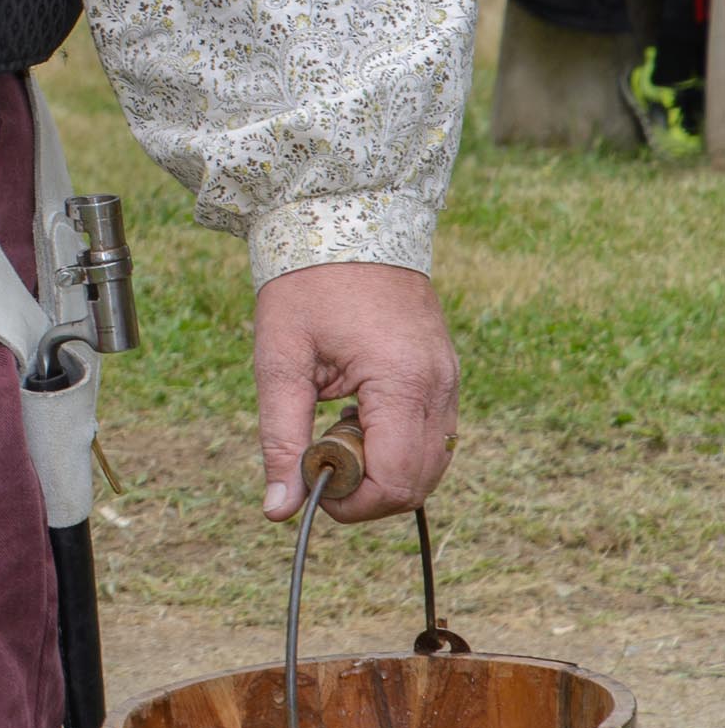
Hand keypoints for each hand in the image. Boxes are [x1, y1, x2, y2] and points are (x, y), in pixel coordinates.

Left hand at [255, 261, 458, 524]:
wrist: (343, 218)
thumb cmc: (305, 282)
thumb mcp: (279, 359)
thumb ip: (280, 436)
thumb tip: (277, 509)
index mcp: (402, 382)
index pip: (397, 482)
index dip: (353, 502)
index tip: (311, 484)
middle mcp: (440, 386)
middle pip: (420, 483)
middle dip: (367, 490)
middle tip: (317, 455)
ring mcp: (450, 379)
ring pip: (432, 464)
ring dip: (383, 469)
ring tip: (333, 427)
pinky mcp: (447, 374)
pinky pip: (433, 435)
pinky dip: (397, 445)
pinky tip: (357, 416)